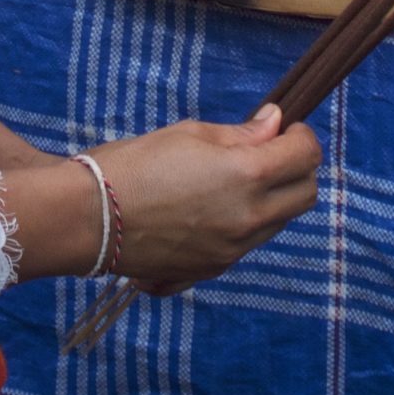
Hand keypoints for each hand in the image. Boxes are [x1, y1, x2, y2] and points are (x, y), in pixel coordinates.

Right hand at [91, 106, 320, 294]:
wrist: (87, 218)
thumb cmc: (133, 166)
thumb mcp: (189, 134)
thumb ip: (241, 134)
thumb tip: (274, 124)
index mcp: (247, 177)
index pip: (307, 156)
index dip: (302, 136)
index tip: (286, 129)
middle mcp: (248, 219)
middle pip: (305, 195)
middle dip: (298, 169)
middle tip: (271, 152)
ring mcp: (232, 250)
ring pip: (279, 222)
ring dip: (273, 198)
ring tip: (235, 179)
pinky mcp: (212, 269)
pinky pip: (247, 245)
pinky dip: (245, 224)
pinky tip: (212, 208)